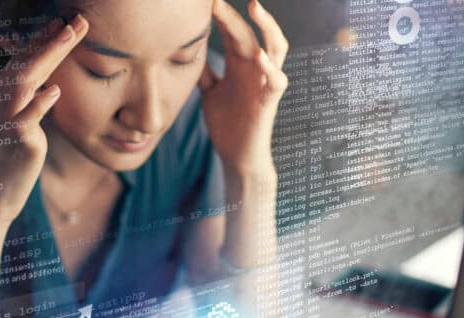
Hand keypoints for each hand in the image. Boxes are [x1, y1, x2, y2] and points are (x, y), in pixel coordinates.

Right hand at [0, 15, 89, 227]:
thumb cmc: (4, 163)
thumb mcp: (10, 128)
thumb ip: (25, 106)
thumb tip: (47, 87)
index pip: (17, 63)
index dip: (39, 42)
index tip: (59, 23)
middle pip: (23, 64)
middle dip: (50, 40)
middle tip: (75, 20)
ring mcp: (3, 120)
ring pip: (25, 81)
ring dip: (49, 55)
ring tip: (70, 35)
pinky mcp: (15, 140)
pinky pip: (29, 117)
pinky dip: (40, 102)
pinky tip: (54, 90)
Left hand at [199, 0, 288, 176]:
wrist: (236, 156)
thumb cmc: (227, 123)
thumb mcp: (209, 91)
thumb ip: (204, 71)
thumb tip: (187, 49)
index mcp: (239, 64)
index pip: (232, 32)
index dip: (221, 15)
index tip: (205, 1)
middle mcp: (255, 68)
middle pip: (249, 33)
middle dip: (234, 15)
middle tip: (216, 0)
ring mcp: (265, 82)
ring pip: (276, 47)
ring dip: (268, 26)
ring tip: (255, 8)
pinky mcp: (270, 102)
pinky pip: (277, 81)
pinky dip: (270, 68)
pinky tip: (258, 55)